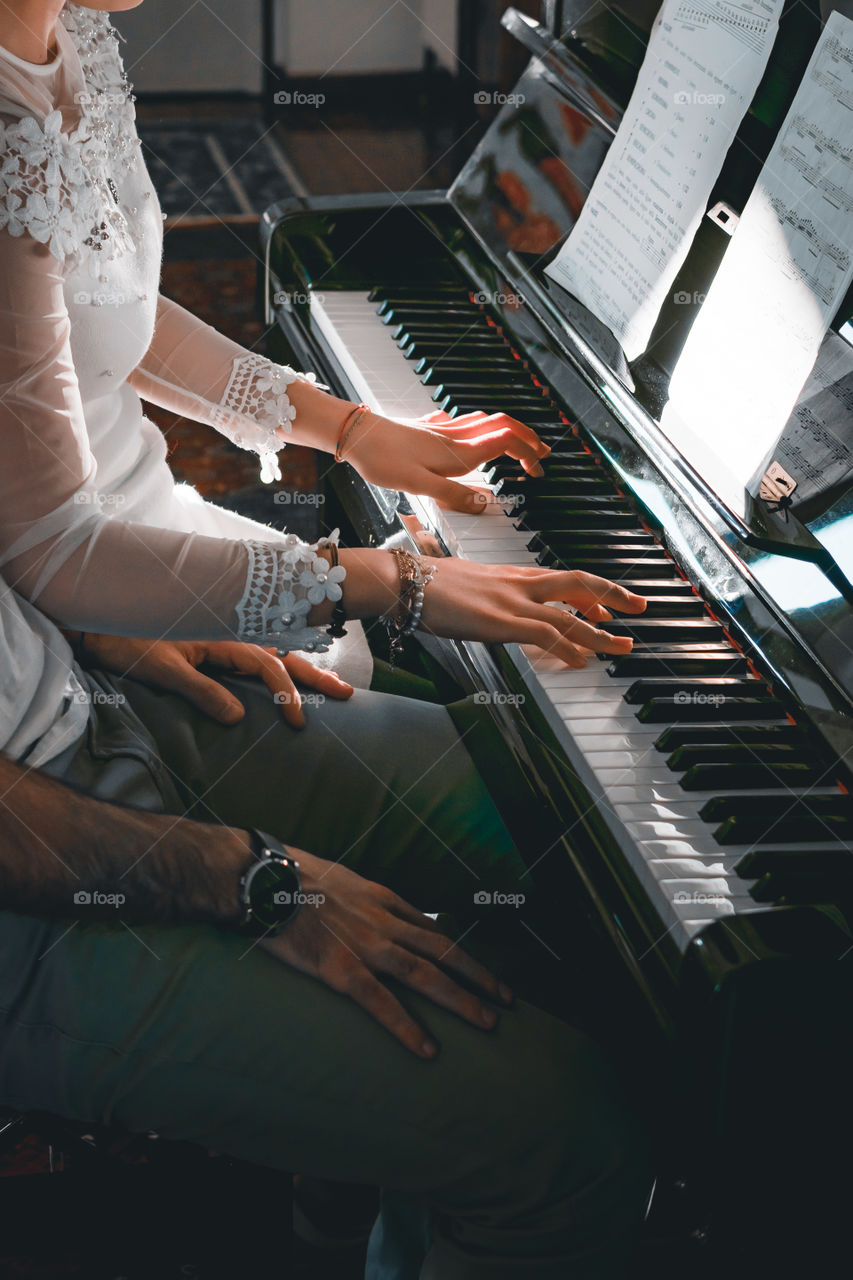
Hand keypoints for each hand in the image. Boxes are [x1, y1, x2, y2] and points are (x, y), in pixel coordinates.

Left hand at [76, 635, 352, 727]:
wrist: (97, 617)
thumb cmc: (125, 641)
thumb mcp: (162, 670)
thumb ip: (202, 691)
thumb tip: (239, 717)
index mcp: (222, 638)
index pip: (268, 668)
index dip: (287, 696)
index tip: (300, 722)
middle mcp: (228, 634)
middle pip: (282, 656)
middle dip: (315, 677)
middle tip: (346, 695)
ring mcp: (221, 637)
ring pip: (272, 653)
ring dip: (301, 669)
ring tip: (329, 685)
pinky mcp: (210, 643)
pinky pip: (254, 655)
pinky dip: (277, 666)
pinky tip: (287, 673)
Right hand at [260, 850, 511, 1057]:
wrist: (263, 878)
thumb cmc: (292, 876)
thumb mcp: (340, 878)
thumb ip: (361, 900)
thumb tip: (370, 913)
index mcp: (383, 898)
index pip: (433, 929)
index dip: (461, 952)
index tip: (482, 972)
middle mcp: (383, 920)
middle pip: (443, 950)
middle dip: (478, 977)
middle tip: (506, 1001)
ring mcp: (365, 944)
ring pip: (425, 974)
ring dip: (460, 999)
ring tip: (487, 1022)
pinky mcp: (340, 967)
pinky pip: (380, 1002)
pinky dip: (407, 1026)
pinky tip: (427, 1048)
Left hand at [344, 408, 549, 513]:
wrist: (354, 434)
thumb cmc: (382, 459)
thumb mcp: (419, 485)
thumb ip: (453, 495)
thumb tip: (483, 504)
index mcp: (458, 452)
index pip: (506, 442)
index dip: (528, 453)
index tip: (537, 471)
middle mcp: (454, 437)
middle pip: (502, 425)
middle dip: (527, 438)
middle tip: (540, 454)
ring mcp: (441, 430)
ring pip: (484, 421)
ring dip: (506, 431)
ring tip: (516, 444)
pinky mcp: (426, 428)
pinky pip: (460, 423)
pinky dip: (477, 427)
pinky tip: (469, 433)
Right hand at [418, 561, 646, 667]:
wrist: (407, 581)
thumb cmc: (430, 584)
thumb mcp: (470, 583)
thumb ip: (492, 594)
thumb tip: (495, 607)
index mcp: (514, 573)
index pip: (564, 578)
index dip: (591, 592)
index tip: (608, 607)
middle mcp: (520, 583)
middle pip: (579, 583)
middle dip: (614, 596)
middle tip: (640, 607)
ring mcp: (513, 602)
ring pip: (569, 615)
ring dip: (600, 634)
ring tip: (622, 647)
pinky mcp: (501, 621)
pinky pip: (545, 634)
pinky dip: (568, 648)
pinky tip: (582, 660)